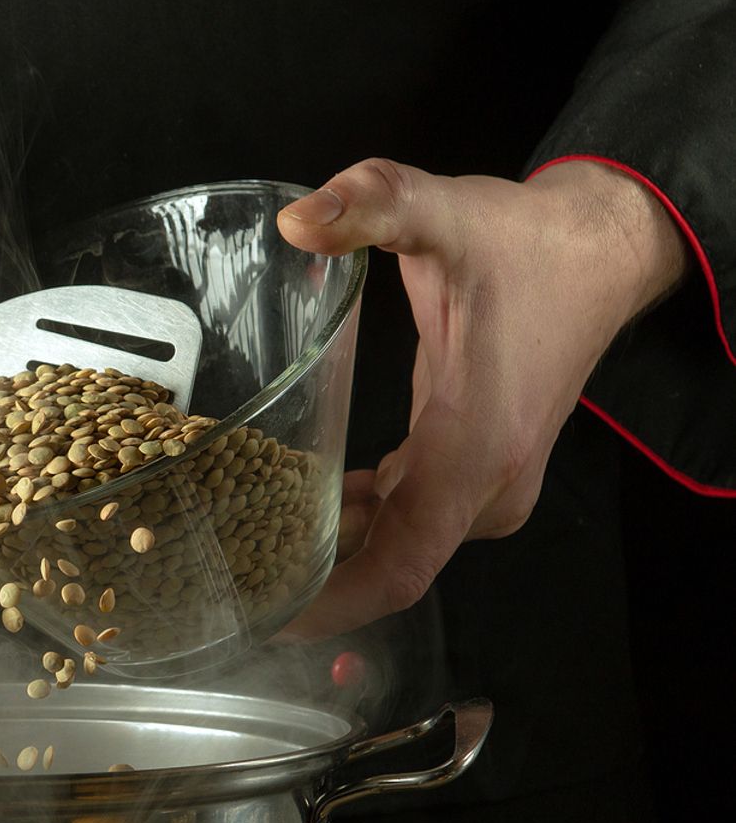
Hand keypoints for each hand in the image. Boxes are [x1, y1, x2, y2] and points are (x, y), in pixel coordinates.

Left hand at [275, 157, 686, 639]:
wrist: (601, 250)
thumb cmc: (528, 244)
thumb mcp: (444, 212)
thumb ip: (373, 204)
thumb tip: (299, 217)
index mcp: (475, 450)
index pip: (402, 566)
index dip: (335, 604)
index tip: (269, 619)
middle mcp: (487, 485)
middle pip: (390, 566)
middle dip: (311, 579)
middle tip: (221, 572)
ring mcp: (487, 485)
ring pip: (398, 545)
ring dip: (330, 549)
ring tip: (240, 543)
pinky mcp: (477, 470)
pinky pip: (409, 520)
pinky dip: (357, 522)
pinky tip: (299, 503)